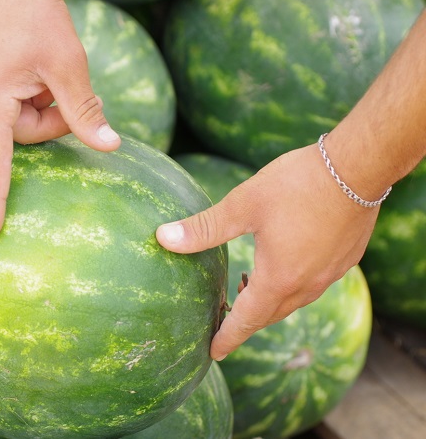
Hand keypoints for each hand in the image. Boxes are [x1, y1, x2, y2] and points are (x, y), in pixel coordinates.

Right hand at [0, 0, 120, 239]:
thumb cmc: (36, 14)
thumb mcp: (69, 64)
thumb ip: (85, 110)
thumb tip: (109, 147)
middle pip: (23, 133)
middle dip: (52, 116)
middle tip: (69, 86)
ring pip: (17, 117)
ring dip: (41, 100)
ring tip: (46, 68)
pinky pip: (8, 101)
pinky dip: (28, 91)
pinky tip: (33, 65)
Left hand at [156, 144, 380, 360]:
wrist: (358, 167)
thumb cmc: (297, 185)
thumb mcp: (242, 205)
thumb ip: (203, 228)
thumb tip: (162, 237)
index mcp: (278, 279)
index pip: (246, 321)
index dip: (227, 338)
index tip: (213, 353)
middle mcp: (307, 285)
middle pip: (270, 315)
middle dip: (246, 322)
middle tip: (224, 321)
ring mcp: (330, 274)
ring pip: (293, 301)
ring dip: (269, 302)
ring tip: (246, 288)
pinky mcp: (345, 259)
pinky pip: (313, 285)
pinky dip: (291, 285)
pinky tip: (282, 265)